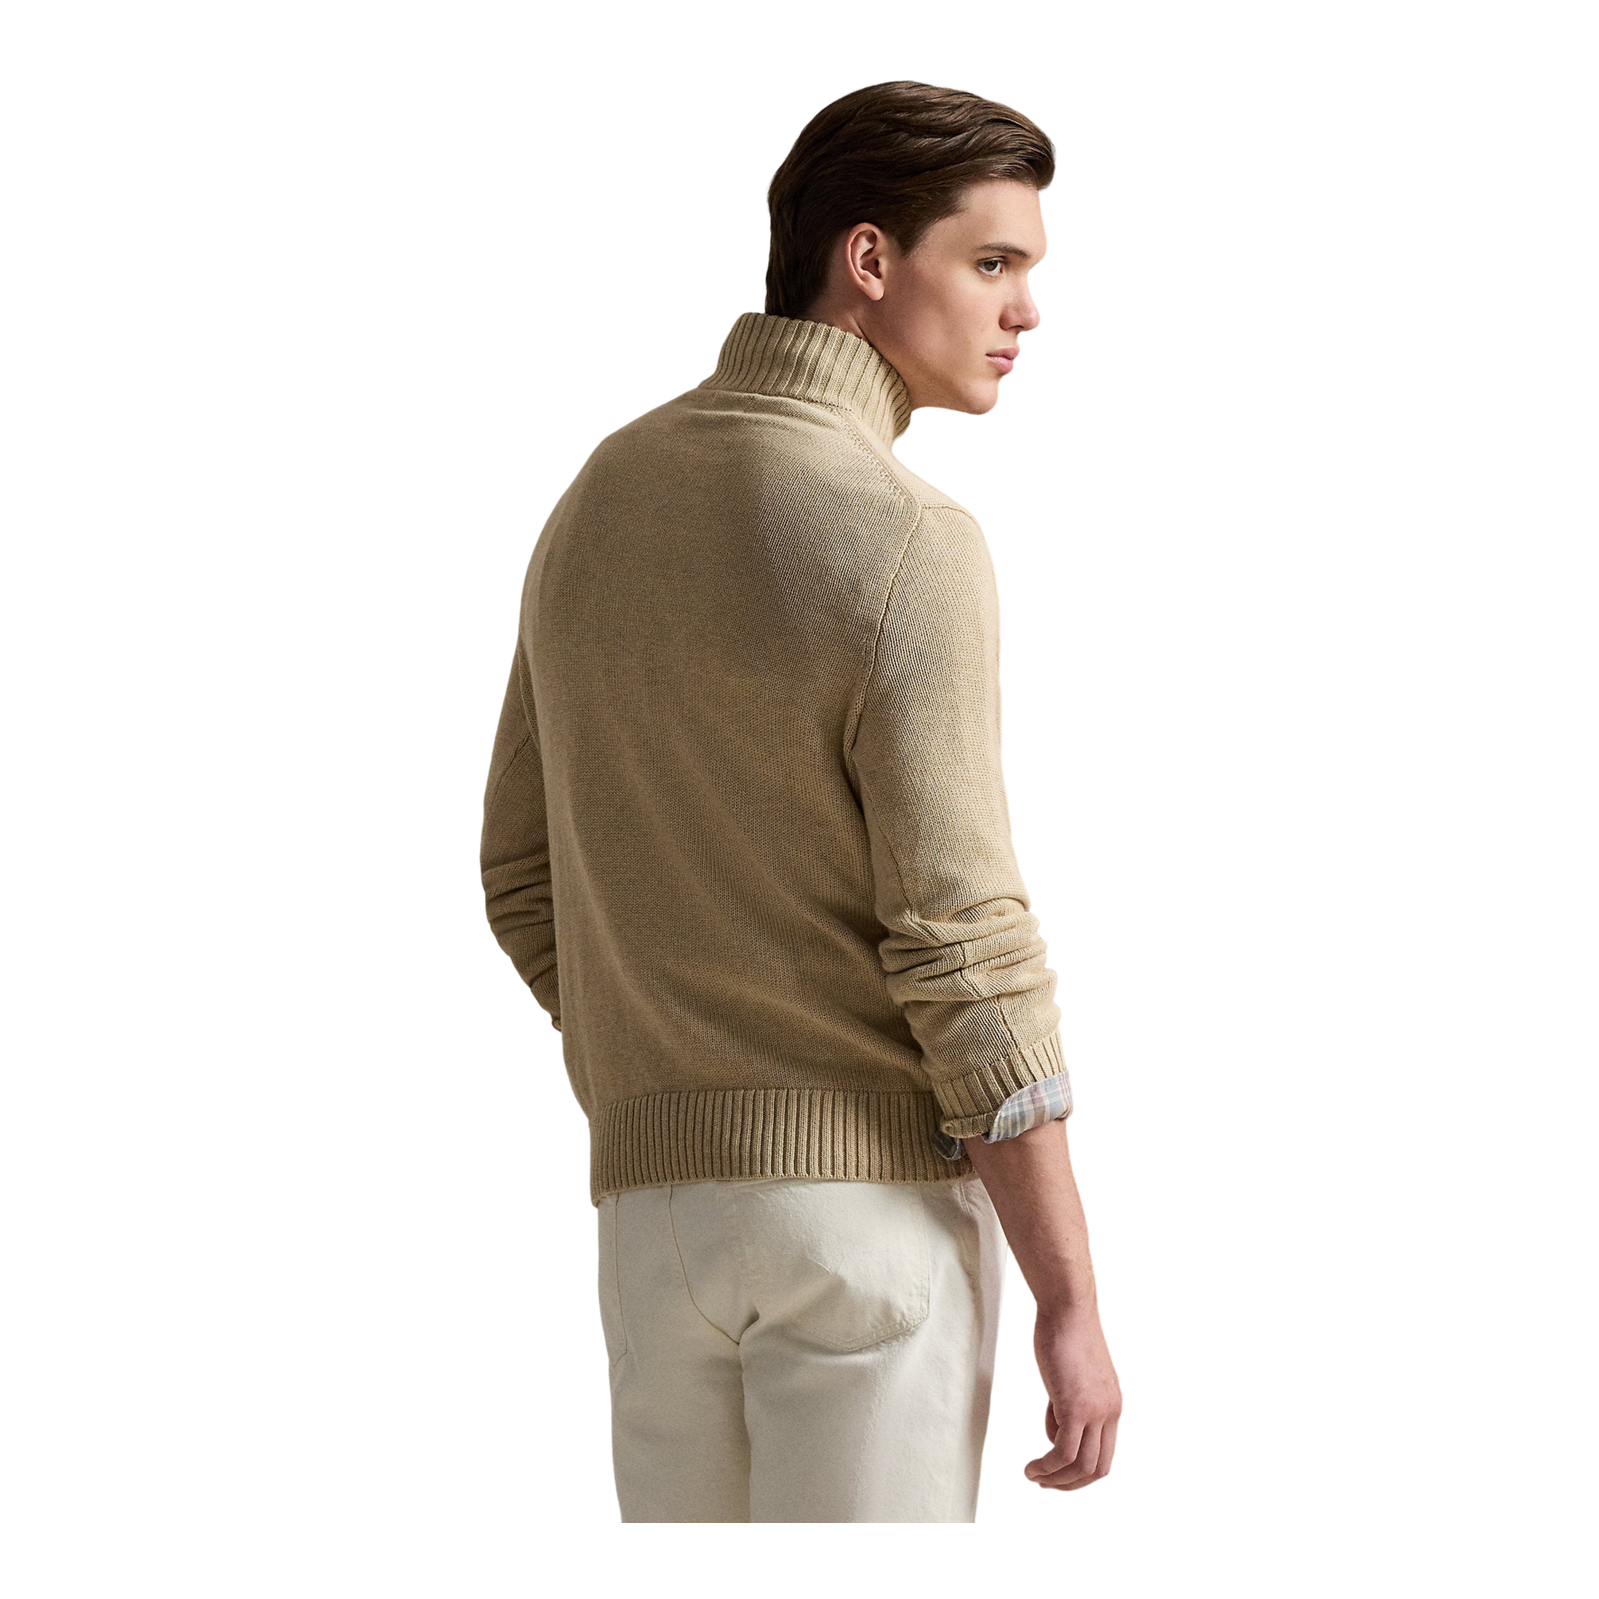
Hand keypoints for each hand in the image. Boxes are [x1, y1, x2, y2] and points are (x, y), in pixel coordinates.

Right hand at [1019, 1301, 1122, 1495]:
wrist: (1067, 1305)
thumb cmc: (1066, 1330)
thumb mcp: (1073, 1377)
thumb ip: (1068, 1406)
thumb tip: (1054, 1430)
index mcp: (1113, 1406)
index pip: (1105, 1458)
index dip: (1081, 1477)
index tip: (1059, 1480)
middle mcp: (1111, 1412)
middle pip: (1097, 1470)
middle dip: (1067, 1486)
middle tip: (1044, 1485)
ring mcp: (1096, 1411)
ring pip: (1080, 1467)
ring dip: (1053, 1479)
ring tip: (1032, 1476)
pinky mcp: (1076, 1407)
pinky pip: (1062, 1452)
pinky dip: (1044, 1466)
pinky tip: (1030, 1465)